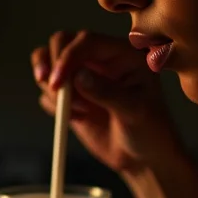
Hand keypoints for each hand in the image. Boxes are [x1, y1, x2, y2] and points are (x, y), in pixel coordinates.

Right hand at [31, 30, 183, 173]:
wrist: (142, 157)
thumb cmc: (150, 130)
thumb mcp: (135, 111)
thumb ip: (108, 92)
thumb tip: (78, 75)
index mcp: (123, 53)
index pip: (87, 40)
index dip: (67, 56)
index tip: (58, 82)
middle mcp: (101, 58)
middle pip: (61, 41)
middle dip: (52, 64)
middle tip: (54, 90)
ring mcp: (84, 74)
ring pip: (48, 62)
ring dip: (52, 87)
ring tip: (76, 112)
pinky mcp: (71, 94)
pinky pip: (47, 91)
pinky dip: (52, 104)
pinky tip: (77, 119)